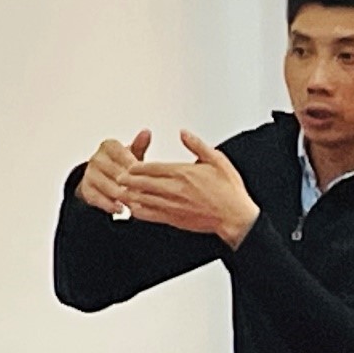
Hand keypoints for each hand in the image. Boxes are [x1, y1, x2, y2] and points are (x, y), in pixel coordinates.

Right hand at [76, 131, 151, 214]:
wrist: (102, 177)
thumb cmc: (121, 164)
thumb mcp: (132, 153)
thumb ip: (139, 145)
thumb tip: (146, 132)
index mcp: (109, 146)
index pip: (123, 155)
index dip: (135, 167)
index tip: (146, 177)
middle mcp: (97, 158)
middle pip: (116, 173)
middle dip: (131, 185)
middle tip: (144, 194)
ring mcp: (89, 174)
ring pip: (108, 187)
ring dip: (122, 197)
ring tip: (135, 203)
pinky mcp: (86, 189)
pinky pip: (97, 198)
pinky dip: (109, 205)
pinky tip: (120, 209)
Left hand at [119, 130, 259, 248]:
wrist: (234, 216)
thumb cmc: (228, 190)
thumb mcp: (216, 160)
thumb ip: (196, 145)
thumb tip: (183, 133)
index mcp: (183, 173)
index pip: (152, 168)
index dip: (137, 166)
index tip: (130, 164)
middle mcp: (175, 189)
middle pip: (142, 183)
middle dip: (128, 179)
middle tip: (118, 176)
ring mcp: (173, 206)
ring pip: (143, 199)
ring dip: (130, 194)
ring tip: (121, 191)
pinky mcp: (174, 219)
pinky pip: (150, 215)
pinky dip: (139, 211)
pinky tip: (134, 208)